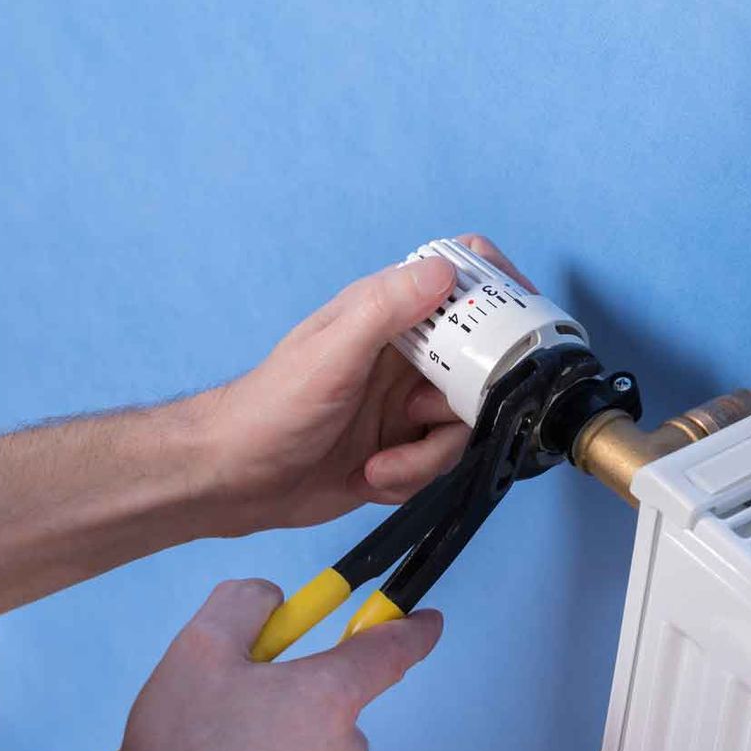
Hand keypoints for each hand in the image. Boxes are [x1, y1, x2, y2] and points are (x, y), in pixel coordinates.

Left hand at [200, 234, 537, 534]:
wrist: (233, 481)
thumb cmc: (269, 408)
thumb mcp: (331, 353)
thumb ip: (387, 308)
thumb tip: (444, 269)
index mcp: (387, 313)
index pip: (460, 279)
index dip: (499, 293)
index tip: (517, 328)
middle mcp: (403, 355)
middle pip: (480, 365)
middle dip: (464, 405)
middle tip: (424, 420)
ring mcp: (403, 404)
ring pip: (463, 424)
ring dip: (427, 455)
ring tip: (380, 463)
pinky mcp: (401, 451)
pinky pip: (439, 464)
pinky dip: (410, 478)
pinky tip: (370, 478)